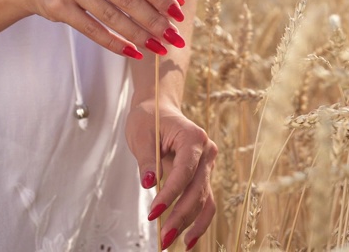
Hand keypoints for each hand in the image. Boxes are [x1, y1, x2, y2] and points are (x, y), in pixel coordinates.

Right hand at [20, 0, 185, 58]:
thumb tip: (177, 1)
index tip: (179, 14)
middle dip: (155, 21)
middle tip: (173, 37)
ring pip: (112, 17)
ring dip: (139, 36)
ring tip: (158, 47)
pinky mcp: (57, 6)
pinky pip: (93, 30)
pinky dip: (115, 43)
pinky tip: (133, 52)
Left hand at [125, 101, 217, 249]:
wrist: (159, 110)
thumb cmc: (150, 119)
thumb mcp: (141, 135)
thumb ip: (147, 160)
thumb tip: (150, 183)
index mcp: (193, 138)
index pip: (185, 171)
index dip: (170, 194)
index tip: (153, 212)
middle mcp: (206, 152)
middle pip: (197, 190)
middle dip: (180, 216)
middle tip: (163, 237)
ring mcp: (207, 166)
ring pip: (204, 199)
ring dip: (189, 223)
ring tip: (172, 242)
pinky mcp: (203, 177)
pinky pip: (205, 201)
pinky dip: (198, 221)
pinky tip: (188, 239)